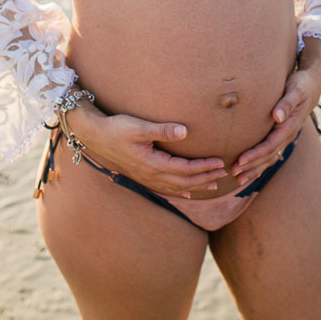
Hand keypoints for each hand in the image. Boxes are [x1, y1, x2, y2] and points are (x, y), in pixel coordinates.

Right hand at [68, 104, 227, 198]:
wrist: (95, 136)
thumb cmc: (117, 128)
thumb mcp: (139, 126)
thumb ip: (162, 130)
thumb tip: (185, 131)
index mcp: (153, 164)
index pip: (185, 169)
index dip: (204, 167)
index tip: (220, 162)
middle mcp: (151, 175)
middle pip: (185, 181)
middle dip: (206, 178)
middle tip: (225, 173)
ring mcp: (146, 178)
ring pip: (177, 187)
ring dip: (197, 186)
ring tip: (214, 185)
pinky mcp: (142, 176)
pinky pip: (165, 188)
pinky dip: (180, 191)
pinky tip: (187, 192)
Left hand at [230, 40, 320, 187]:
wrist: (313, 84)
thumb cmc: (301, 84)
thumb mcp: (296, 90)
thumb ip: (287, 103)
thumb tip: (277, 116)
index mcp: (291, 125)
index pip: (270, 144)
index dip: (255, 154)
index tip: (240, 160)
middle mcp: (289, 134)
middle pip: (269, 155)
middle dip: (252, 165)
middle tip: (234, 173)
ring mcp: (287, 136)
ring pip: (270, 158)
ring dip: (255, 169)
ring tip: (239, 179)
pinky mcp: (283, 134)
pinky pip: (272, 153)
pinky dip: (261, 163)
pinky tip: (250, 170)